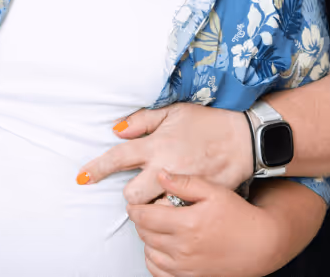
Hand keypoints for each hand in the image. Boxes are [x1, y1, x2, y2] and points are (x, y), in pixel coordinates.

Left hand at [78, 103, 251, 203]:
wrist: (247, 140)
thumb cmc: (209, 123)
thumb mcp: (175, 112)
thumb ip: (144, 120)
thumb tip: (117, 130)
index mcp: (158, 144)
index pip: (119, 157)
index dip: (97, 169)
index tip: (82, 178)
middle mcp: (167, 167)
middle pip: (132, 195)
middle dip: (131, 197)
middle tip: (140, 190)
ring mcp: (183, 188)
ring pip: (152, 211)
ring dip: (151, 208)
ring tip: (160, 200)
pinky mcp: (199, 202)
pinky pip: (175, 217)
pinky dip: (172, 216)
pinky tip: (177, 208)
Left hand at [130, 171, 287, 276]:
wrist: (260, 244)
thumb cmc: (240, 216)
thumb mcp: (214, 191)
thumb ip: (185, 183)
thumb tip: (160, 175)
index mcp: (187, 224)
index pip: (145, 217)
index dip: (134, 209)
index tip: (134, 204)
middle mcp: (183, 248)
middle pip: (145, 235)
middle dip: (140, 222)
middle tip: (145, 213)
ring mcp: (185, 266)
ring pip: (149, 254)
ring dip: (147, 241)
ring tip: (155, 229)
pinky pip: (159, 272)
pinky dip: (154, 260)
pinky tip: (161, 249)